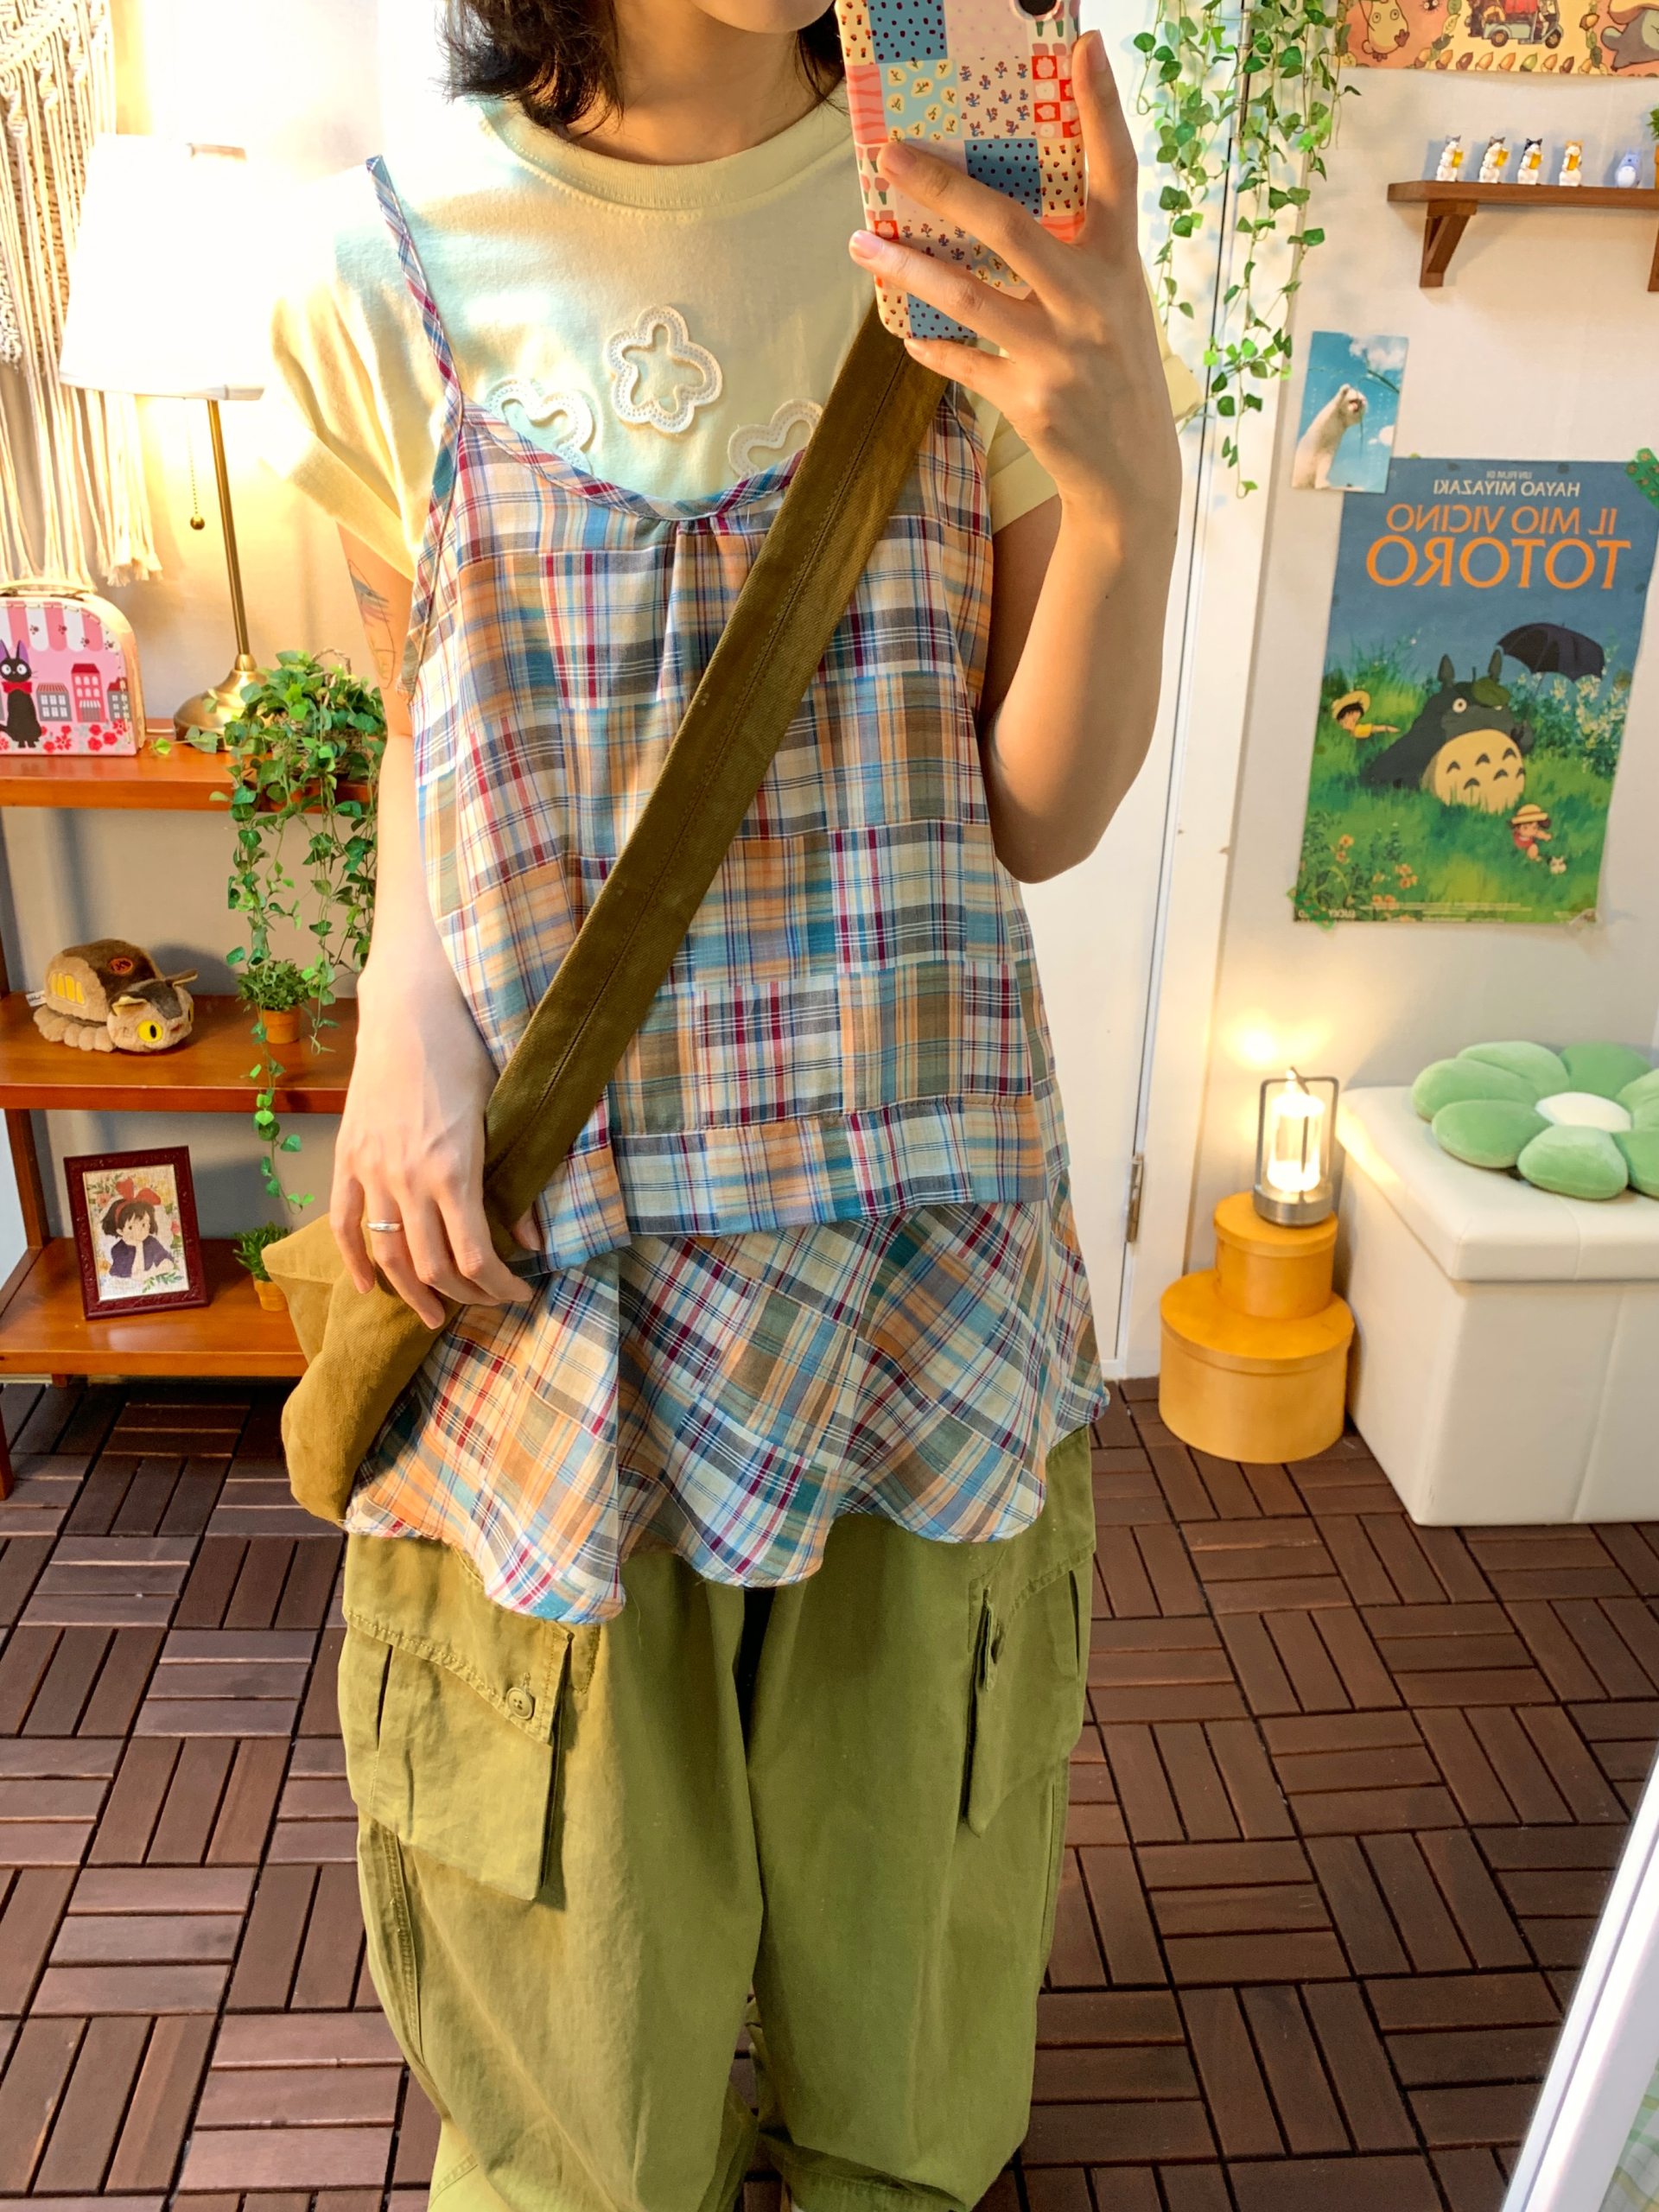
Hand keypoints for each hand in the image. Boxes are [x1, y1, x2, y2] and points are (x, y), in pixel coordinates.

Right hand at [330, 955, 534, 1327]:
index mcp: (454, 1171)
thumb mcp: (502, 1115)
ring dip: (412, 1293)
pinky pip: (344, 1224)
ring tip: (433, 1314)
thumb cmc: (465, 1055)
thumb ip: (515, 1181)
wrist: (410, 1012)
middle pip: (432, 1267)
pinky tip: (370, 1286)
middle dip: (464, 1296)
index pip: (476, 1257)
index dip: (499, 1287)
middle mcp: (409, 1180)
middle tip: (485, 1304)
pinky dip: (355, 1261)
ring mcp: (372, 1171)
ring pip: (388, 1255)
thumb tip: (531, 1237)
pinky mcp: (347, 1159)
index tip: (519, 1293)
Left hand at [848, 30, 1178, 556]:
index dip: (1103, 109)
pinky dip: (930, 345)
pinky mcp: (1030, 402)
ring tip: (862, 242)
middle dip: (945, 187)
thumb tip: (996, 209)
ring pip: (968, 297)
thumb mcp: (1114, 303)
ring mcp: (1060, 355)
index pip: (1117, 172)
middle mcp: (1093, 303)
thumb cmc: (1116, 373)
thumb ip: (1073, 255)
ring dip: (907, 267)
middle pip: (1010, 228)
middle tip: (891, 155)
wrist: (1133, 477)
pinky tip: (903, 331)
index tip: (1084, 45)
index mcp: (1119, 265)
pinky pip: (963, 361)